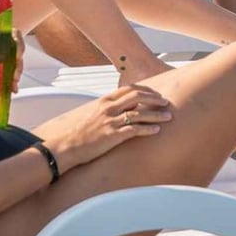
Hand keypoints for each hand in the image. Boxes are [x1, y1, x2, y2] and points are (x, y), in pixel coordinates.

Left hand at [0, 26, 27, 92]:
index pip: (14, 33)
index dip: (19, 43)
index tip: (18, 56)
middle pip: (16, 51)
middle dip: (18, 65)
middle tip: (15, 78)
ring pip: (13, 61)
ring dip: (15, 73)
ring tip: (13, 86)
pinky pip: (6, 68)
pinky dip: (8, 77)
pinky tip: (9, 87)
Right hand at [35, 85, 171, 171]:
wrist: (67, 146)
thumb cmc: (79, 133)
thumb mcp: (93, 115)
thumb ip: (108, 109)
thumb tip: (123, 109)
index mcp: (104, 101)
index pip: (129, 89)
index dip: (145, 90)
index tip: (156, 93)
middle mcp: (109, 108)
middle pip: (137, 97)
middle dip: (154, 98)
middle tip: (166, 102)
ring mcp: (111, 121)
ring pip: (139, 113)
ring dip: (156, 114)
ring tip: (168, 116)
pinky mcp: (112, 136)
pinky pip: (134, 130)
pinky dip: (148, 129)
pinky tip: (157, 131)